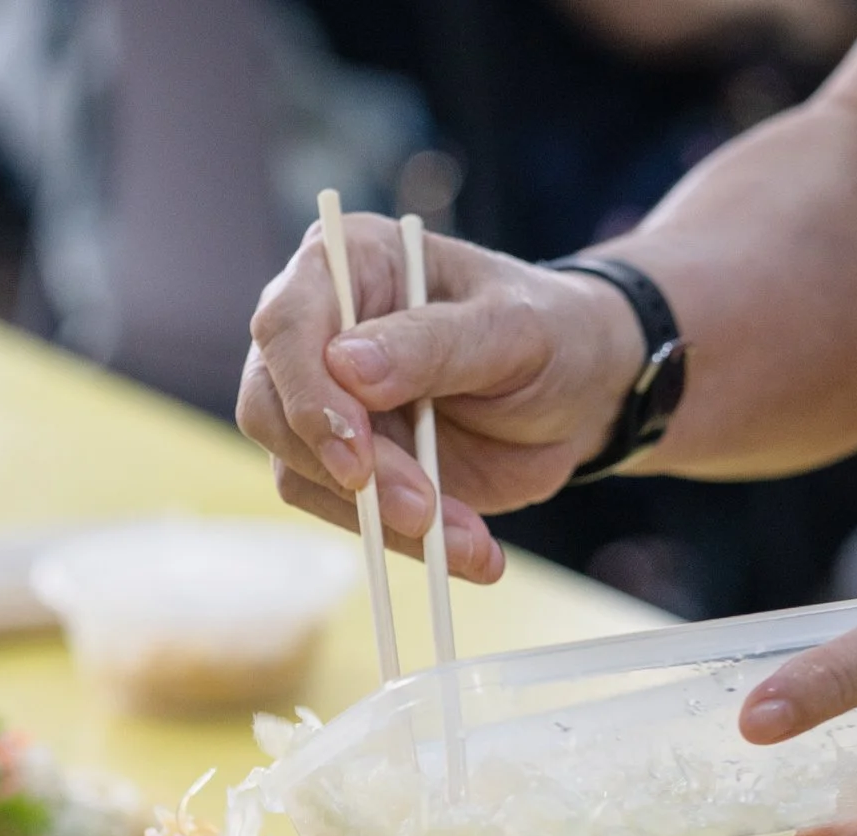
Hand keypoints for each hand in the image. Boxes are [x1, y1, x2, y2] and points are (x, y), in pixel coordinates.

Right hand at [236, 213, 647, 583]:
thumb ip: (433, 344)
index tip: (357, 457)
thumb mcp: (512, 328)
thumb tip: (345, 366)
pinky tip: (467, 550)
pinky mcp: (345, 462)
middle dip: (343, 471)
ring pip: (299, 471)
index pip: (285, 325)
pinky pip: (342, 511)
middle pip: (271, 408)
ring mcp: (325, 401)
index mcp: (349, 264)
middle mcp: (318, 330)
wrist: (585, 392)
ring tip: (465, 540)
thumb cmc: (552, 332)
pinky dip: (400, 542)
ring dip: (378, 519)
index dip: (307, 396)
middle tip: (420, 511)